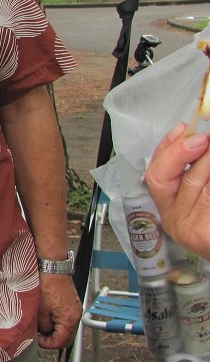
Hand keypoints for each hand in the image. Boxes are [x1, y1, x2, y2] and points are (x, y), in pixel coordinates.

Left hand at [36, 272, 81, 348]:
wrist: (53, 268)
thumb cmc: (47, 286)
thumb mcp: (40, 310)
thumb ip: (43, 326)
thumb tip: (43, 333)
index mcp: (69, 320)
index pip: (61, 342)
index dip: (48, 344)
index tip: (38, 340)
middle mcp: (76, 316)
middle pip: (67, 338)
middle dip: (53, 339)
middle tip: (40, 336)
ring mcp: (76, 310)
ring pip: (67, 329)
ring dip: (55, 331)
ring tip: (42, 325)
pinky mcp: (73, 305)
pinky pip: (67, 320)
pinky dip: (58, 322)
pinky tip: (47, 317)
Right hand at [145, 123, 209, 256]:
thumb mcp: (205, 183)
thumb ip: (199, 167)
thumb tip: (200, 140)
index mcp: (174, 203)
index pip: (157, 171)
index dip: (167, 147)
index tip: (184, 128)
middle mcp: (174, 216)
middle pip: (158, 178)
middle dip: (178, 153)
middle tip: (202, 139)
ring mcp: (184, 227)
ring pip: (189, 184)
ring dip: (206, 163)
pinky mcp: (197, 234)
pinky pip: (202, 198)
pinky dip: (209, 186)